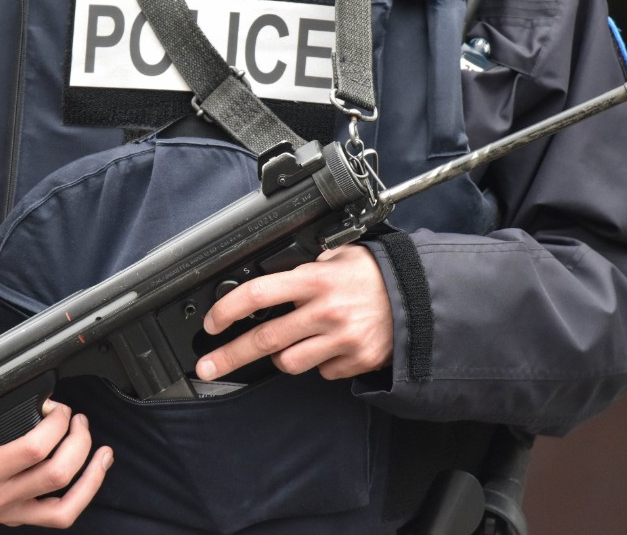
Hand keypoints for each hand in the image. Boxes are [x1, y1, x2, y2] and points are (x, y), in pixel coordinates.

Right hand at [0, 400, 112, 528]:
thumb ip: (5, 415)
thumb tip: (47, 398)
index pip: (35, 448)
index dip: (57, 422)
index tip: (58, 408)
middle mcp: (0, 496)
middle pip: (57, 472)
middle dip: (78, 440)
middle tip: (78, 420)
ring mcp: (12, 512)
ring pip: (67, 501)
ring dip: (91, 471)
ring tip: (101, 449)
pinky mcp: (21, 519)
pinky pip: (63, 515)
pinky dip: (85, 493)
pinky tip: (96, 472)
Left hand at [195, 244, 392, 381]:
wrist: (419, 297)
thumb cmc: (373, 274)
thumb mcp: (337, 255)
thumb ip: (302, 266)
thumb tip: (263, 274)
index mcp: (316, 280)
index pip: (258, 294)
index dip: (228, 310)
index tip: (212, 323)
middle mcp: (326, 311)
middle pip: (264, 340)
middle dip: (229, 356)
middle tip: (207, 367)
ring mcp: (341, 340)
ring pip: (289, 362)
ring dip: (283, 355)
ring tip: (295, 340)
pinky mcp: (355, 361)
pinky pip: (321, 371)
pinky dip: (319, 362)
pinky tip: (331, 344)